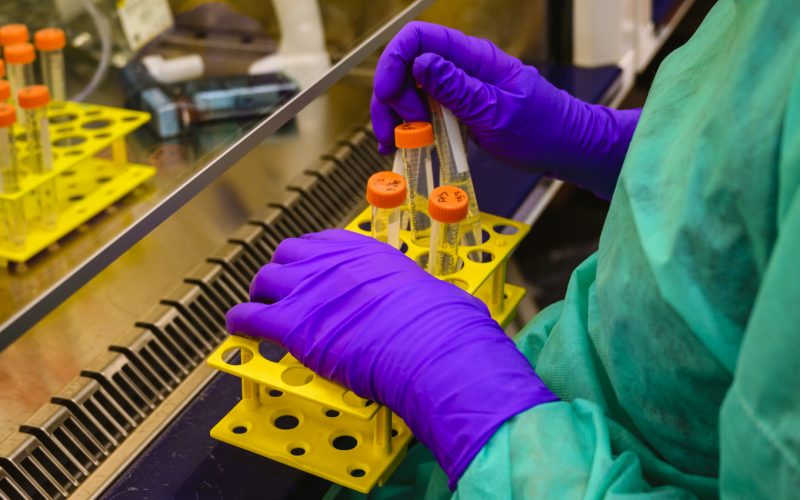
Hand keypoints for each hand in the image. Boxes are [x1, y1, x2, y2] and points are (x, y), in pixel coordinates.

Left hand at [226, 229, 557, 486]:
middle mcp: (327, 262)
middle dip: (281, 272)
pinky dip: (239, 321)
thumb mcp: (421, 287)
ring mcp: (306, 290)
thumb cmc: (434, 318)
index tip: (307, 270)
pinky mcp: (291, 324)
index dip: (308, 259)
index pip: (320, 244)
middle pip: (286, 255)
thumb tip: (440, 305)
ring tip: (258, 307)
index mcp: (359, 249)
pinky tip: (237, 328)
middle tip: (282, 290)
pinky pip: (249, 316)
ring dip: (259, 294)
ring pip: (264, 280)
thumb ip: (410, 290)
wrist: (423, 339)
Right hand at [371, 21, 640, 199]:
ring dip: (395, 115)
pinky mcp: (459, 108)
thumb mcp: (495, 112)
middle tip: (395, 131)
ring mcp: (459, 88)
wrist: (566, 148)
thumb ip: (456, 88)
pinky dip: (409, 126)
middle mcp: (463, 67)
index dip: (394, 62)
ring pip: (410, 89)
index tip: (388, 97)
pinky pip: (424, 109)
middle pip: (407, 66)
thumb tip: (420, 63)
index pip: (419, 38)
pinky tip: (406, 144)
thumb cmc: (543, 130)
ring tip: (396, 143)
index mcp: (474, 57)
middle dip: (390, 97)